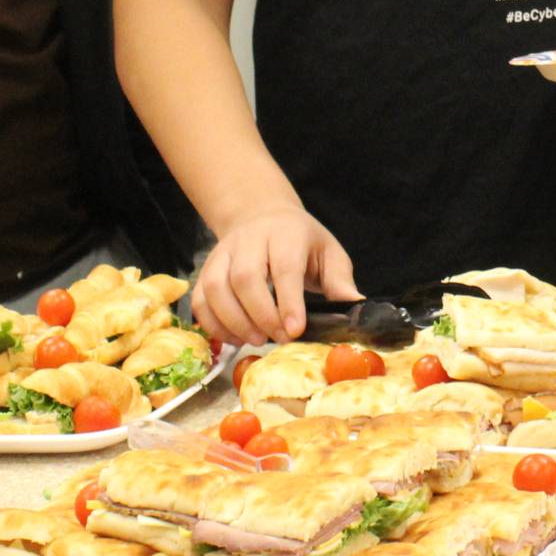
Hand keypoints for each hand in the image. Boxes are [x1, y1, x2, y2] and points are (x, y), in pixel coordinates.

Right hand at [192, 208, 358, 346]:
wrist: (260, 216)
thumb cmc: (300, 240)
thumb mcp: (327, 252)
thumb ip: (339, 280)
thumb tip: (355, 306)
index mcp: (286, 234)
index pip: (284, 267)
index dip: (288, 301)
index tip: (295, 330)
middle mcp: (250, 241)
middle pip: (245, 278)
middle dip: (261, 315)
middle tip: (277, 338)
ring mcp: (223, 254)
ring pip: (216, 288)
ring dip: (234, 321)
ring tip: (256, 339)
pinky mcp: (206, 270)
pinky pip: (200, 299)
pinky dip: (212, 324)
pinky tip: (233, 338)